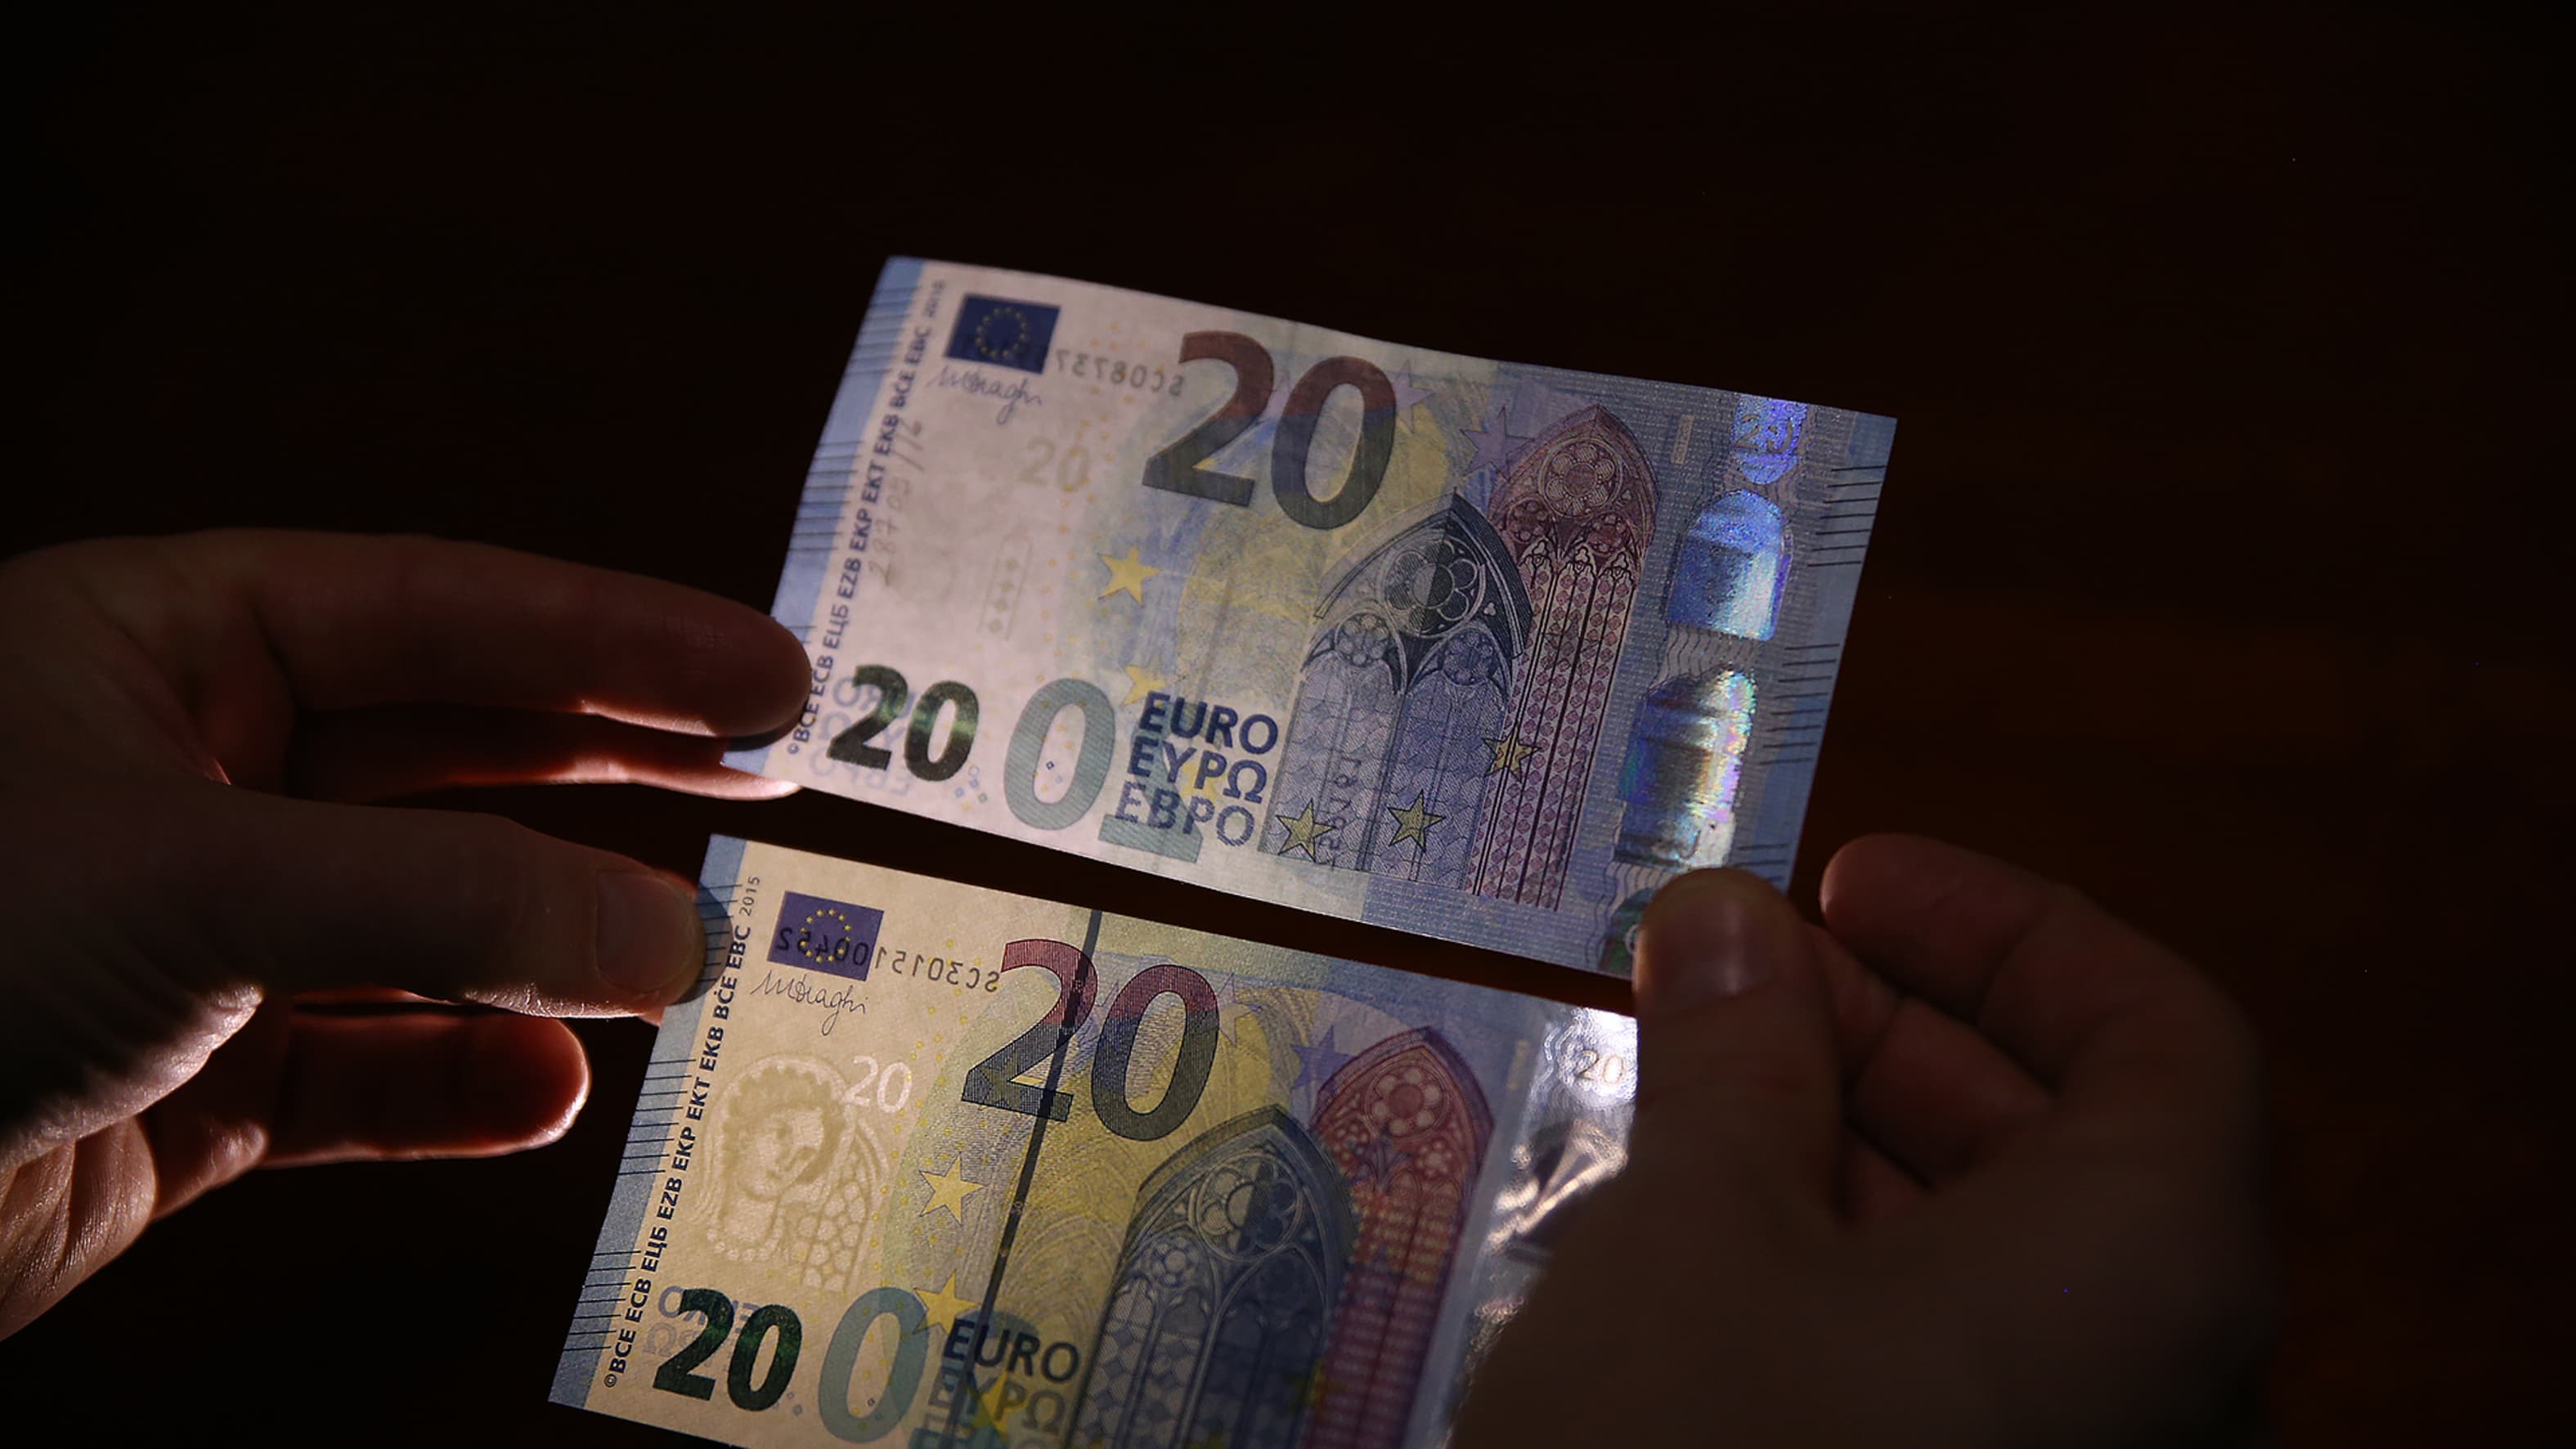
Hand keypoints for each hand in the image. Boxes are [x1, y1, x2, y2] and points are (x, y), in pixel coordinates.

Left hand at [0, 530, 810, 1337]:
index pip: (438, 612)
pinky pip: (360, 1075)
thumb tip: (679, 939)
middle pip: (451, 752)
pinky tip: (546, 1096)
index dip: (619, 637)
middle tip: (781, 773)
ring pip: (420, 927)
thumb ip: (456, 909)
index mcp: (155, 649)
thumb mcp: (202, 884)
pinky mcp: (179, 1090)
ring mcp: (183, 936)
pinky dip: (459, 1090)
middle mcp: (177, 778)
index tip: (775, 674)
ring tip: (689, 963)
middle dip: (616, 769)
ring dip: (551, 953)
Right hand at [1454, 837, 2273, 1446]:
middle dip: (1890, 1031)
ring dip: (1841, 1143)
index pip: (2159, 1034)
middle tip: (1725, 974)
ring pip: (1994, 1260)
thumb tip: (1724, 922)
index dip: (2006, 929)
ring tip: (1678, 1083)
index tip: (1848, 878)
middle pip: (2069, 1142)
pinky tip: (1691, 1231)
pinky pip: (1944, 1361)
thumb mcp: (1703, 1223)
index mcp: (2155, 1266)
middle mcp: (2162, 1376)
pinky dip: (1835, 1265)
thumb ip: (1735, 1053)